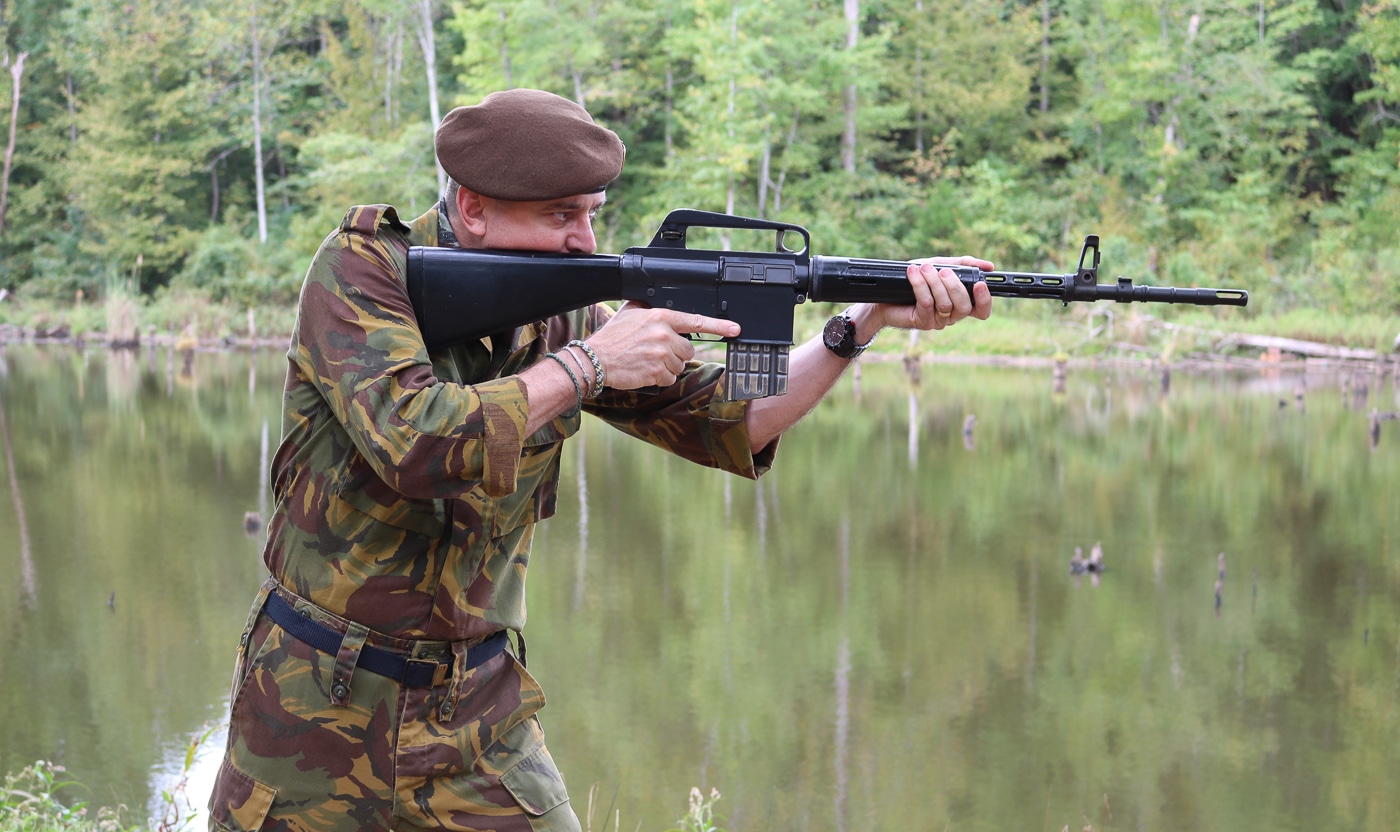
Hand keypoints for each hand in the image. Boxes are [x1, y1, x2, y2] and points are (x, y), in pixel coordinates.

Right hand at [584, 302, 740, 389]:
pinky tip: (645, 371)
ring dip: (667, 366)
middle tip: (654, 351)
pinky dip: (659, 378)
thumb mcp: (631, 312)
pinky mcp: (658, 373)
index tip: (735, 328)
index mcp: (660, 316)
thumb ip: (650, 308)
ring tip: (646, 360)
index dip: (719, 325)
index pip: (696, 320)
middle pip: (688, 348)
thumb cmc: (612, 337)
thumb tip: (660, 304)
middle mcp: (664, 334)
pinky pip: (669, 378)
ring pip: (680, 365)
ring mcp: (662, 355)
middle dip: (675, 352)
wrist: (596, 360)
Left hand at [876, 256, 994, 331]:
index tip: (980, 285)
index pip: (981, 310)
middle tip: (943, 271)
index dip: (985, 301)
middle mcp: (951, 315)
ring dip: (934, 283)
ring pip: (945, 305)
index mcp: (959, 303)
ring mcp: (937, 321)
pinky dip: (920, 285)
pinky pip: (926, 303)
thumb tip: (988, 266)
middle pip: (964, 307)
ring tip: (924, 268)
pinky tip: (913, 273)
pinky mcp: (922, 322)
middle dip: (954, 286)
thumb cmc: (914, 281)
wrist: (884, 296)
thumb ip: (962, 265)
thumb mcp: (939, 266)